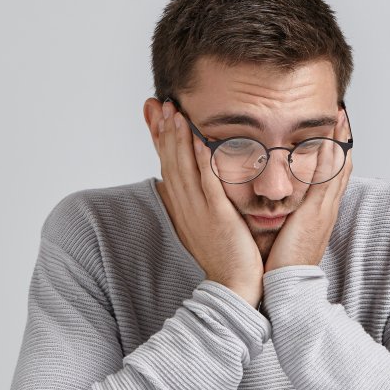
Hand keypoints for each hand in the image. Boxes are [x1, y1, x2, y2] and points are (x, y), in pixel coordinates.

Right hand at [150, 99, 263, 306]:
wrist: (234, 286)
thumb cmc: (225, 256)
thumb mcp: (204, 224)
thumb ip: (197, 201)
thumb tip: (185, 184)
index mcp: (181, 207)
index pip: (166, 165)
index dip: (159, 138)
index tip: (155, 112)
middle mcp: (185, 206)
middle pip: (170, 162)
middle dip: (165, 131)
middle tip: (161, 103)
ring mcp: (200, 211)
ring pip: (185, 169)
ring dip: (179, 139)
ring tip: (175, 113)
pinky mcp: (217, 217)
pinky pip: (208, 185)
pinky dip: (204, 162)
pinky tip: (202, 142)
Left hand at [263, 108, 352, 272]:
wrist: (288, 286)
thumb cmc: (281, 264)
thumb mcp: (287, 233)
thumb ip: (285, 214)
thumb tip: (276, 201)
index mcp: (320, 213)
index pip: (333, 176)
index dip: (336, 152)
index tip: (334, 131)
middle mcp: (327, 208)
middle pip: (341, 166)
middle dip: (343, 139)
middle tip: (343, 114)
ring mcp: (324, 210)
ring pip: (337, 167)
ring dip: (339, 140)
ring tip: (340, 116)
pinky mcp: (316, 212)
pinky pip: (326, 177)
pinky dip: (329, 156)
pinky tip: (327, 138)